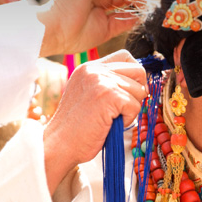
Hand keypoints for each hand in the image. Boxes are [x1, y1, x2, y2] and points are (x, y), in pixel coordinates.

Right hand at [42, 51, 147, 192]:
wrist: (60, 144)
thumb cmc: (77, 127)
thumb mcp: (88, 94)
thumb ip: (107, 83)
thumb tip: (141, 83)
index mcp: (89, 67)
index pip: (126, 57)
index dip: (134, 75)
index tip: (129, 93)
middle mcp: (94, 69)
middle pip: (138, 71)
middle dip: (136, 93)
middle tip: (120, 109)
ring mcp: (101, 81)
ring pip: (140, 90)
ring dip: (130, 109)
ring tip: (109, 118)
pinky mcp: (109, 96)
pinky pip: (135, 106)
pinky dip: (127, 120)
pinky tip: (109, 124)